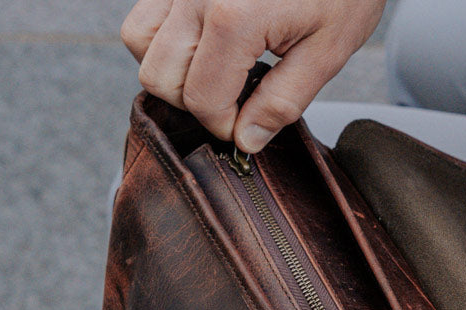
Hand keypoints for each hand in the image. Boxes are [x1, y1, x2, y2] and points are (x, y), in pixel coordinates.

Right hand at [121, 0, 385, 152]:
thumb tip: (245, 141)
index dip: (224, 126)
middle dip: (195, 102)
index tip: (247, 125)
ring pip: (140, 42)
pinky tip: (204, 47)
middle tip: (235, 100)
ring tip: (216, 73)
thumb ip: (282, 102)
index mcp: (233, 17)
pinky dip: (163, 39)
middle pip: (161, 77)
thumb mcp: (326, 52)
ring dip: (172, 71)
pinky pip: (146, 13)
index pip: (202, 101)